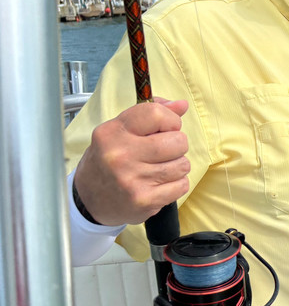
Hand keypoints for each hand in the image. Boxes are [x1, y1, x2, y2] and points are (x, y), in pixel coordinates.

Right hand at [73, 98, 189, 225]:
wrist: (89, 199)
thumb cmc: (109, 160)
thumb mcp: (120, 131)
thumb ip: (150, 114)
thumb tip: (182, 105)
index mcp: (112, 132)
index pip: (156, 113)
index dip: (171, 120)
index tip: (166, 128)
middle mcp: (120, 155)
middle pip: (178, 141)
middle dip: (177, 145)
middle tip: (163, 151)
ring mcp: (132, 179)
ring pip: (183, 164)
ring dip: (177, 166)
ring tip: (159, 168)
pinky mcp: (144, 200)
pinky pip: (182, 185)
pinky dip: (177, 184)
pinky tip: (159, 183)